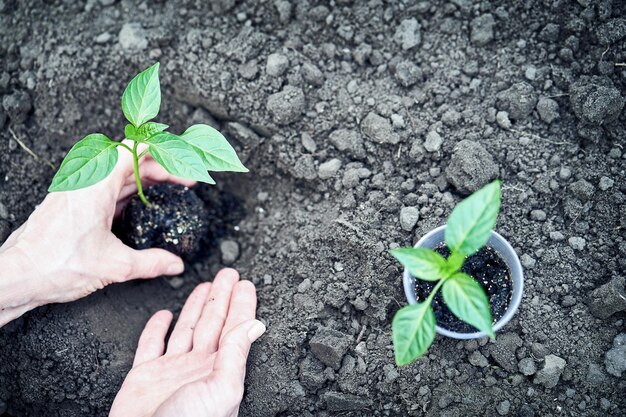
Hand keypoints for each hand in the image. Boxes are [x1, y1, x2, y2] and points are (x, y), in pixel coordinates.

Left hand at [0, 141, 194, 326]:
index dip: (163, 154)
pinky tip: (139, 209)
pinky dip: (127, 193)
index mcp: (96, 184)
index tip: (182, 164)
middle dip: (160, 169)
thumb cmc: (54, 265)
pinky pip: (104, 188)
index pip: (135, 150)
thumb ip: (150, 263)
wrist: (17, 276)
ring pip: (117, 175)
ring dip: (144, 181)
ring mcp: (76, 191)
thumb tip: (174, 264)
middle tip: (183, 182)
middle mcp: (85, 181)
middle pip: (129, 161)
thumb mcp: (114, 266)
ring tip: (166, 192)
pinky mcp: (71, 203)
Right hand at [110, 268, 264, 416]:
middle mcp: (197, 367)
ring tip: (205, 286)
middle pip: (213, 322)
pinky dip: (156, 328)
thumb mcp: (220, 388)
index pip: (234, 328)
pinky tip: (163, 314)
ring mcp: (171, 371)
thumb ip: (235, 354)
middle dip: (221, 297)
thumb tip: (256, 324)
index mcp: (218, 369)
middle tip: (229, 273)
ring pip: (187, 329)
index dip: (241, 304)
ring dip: (196, 307)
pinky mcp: (144, 376)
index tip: (246, 283)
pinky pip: (150, 345)